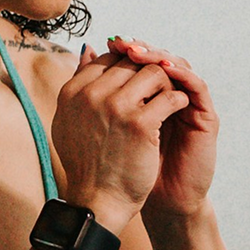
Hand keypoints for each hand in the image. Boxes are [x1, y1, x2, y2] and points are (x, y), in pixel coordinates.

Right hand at [51, 43, 190, 229]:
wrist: (98, 202)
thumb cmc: (88, 164)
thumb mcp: (71, 120)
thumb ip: (79, 83)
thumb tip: (89, 48)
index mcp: (71, 93)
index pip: (107, 59)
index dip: (128, 68)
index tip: (138, 86)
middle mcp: (90, 95)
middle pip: (132, 62)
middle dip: (149, 74)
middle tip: (158, 92)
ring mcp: (115, 107)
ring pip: (154, 73)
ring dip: (166, 85)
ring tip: (167, 102)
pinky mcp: (140, 124)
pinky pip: (171, 96)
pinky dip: (179, 102)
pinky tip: (178, 113)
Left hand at [105, 36, 218, 217]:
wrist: (140, 202)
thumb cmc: (120, 169)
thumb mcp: (103, 126)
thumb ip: (98, 93)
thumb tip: (84, 56)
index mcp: (145, 98)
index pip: (139, 62)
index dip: (126, 51)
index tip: (109, 43)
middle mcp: (168, 98)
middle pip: (159, 60)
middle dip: (141, 50)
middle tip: (124, 43)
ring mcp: (187, 106)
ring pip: (179, 68)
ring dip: (160, 57)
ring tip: (139, 53)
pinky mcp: (204, 118)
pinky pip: (197, 87)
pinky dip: (182, 75)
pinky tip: (165, 69)